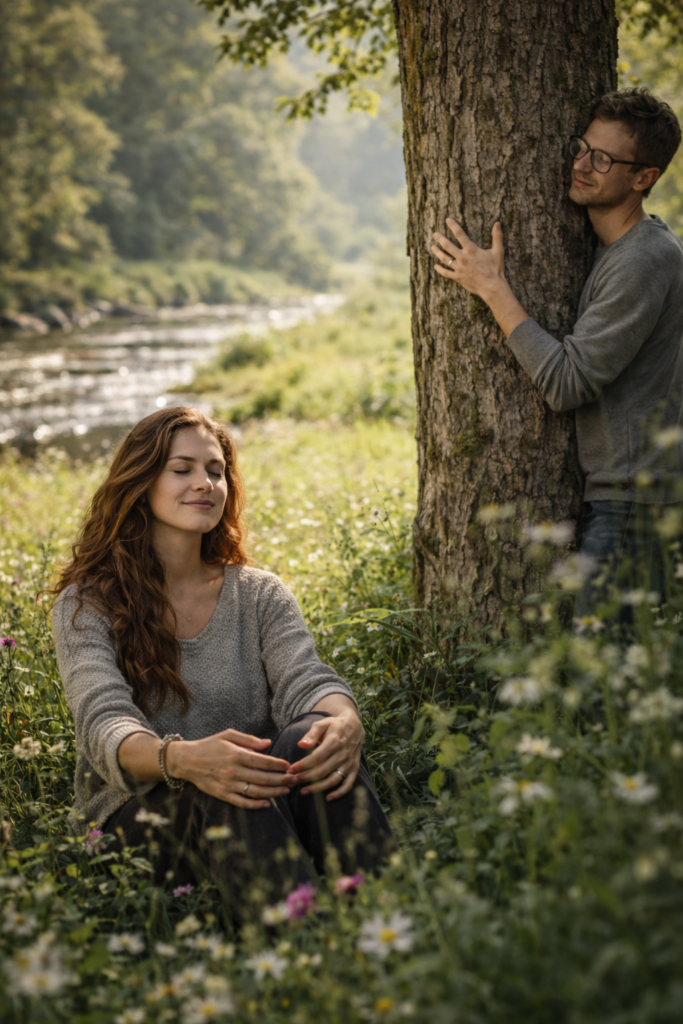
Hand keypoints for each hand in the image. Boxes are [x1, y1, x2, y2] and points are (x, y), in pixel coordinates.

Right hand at [167, 728, 294, 809]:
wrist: (186, 760)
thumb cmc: (210, 745)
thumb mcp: (228, 735)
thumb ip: (249, 739)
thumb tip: (268, 743)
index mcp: (236, 754)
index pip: (263, 761)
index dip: (278, 764)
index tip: (288, 765)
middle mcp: (233, 771)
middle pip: (263, 778)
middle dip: (281, 780)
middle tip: (294, 780)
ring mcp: (228, 785)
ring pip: (255, 792)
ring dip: (273, 793)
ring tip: (286, 791)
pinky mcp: (222, 795)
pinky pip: (242, 803)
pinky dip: (256, 805)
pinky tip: (267, 804)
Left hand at [288, 710, 363, 801]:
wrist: (354, 727)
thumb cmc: (334, 726)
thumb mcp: (322, 724)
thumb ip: (311, 734)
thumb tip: (301, 745)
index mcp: (334, 741)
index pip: (316, 758)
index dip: (302, 765)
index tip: (290, 770)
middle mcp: (343, 754)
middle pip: (322, 771)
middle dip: (305, 778)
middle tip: (292, 782)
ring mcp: (349, 763)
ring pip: (333, 780)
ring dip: (318, 788)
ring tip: (304, 791)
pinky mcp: (354, 769)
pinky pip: (348, 784)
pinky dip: (339, 793)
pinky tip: (328, 798)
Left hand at [431, 218, 506, 297]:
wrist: (491, 287)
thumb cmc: (495, 269)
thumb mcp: (498, 251)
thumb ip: (497, 237)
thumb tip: (497, 223)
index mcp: (471, 250)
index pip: (460, 234)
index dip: (453, 226)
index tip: (447, 220)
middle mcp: (463, 258)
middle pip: (448, 246)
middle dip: (440, 239)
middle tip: (435, 234)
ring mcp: (459, 268)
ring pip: (445, 259)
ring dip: (437, 252)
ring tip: (432, 247)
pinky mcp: (458, 278)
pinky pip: (446, 273)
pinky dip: (440, 270)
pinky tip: (435, 266)